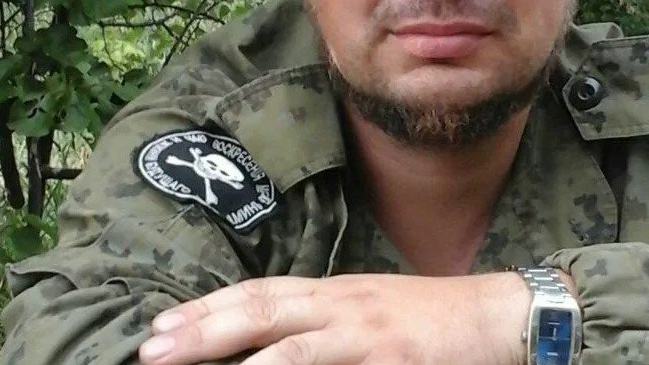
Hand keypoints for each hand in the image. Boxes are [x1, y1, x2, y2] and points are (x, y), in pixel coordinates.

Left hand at [138, 272, 533, 364]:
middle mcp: (342, 304)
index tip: (163, 324)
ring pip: (289, 343)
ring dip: (233, 354)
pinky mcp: (391, 358)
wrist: (497, 315)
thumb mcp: (371, 311)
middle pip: (262, 310)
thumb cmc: (433, 320)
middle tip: (151, 347)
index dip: (209, 308)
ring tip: (182, 363)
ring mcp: (365, 331)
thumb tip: (274, 337)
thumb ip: (325, 322)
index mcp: (335, 292)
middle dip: (203, 328)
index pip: (260, 293)